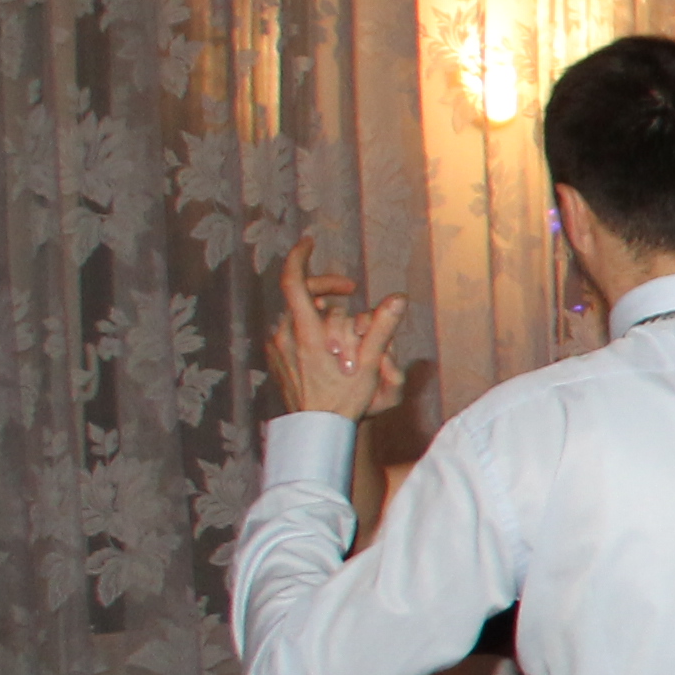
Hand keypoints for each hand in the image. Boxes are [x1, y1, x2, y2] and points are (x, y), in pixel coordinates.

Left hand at [262, 241, 406, 422]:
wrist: (316, 432)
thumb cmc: (344, 401)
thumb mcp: (369, 365)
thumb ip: (382, 328)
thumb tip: (398, 299)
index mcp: (306, 333)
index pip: (293, 282)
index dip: (299, 257)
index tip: (308, 242)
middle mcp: (285, 335)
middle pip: (302, 294)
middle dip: (327, 287)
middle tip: (351, 290)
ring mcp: (278, 347)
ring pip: (298, 314)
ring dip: (321, 311)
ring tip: (344, 325)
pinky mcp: (276, 359)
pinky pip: (292, 331)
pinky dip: (310, 327)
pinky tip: (329, 345)